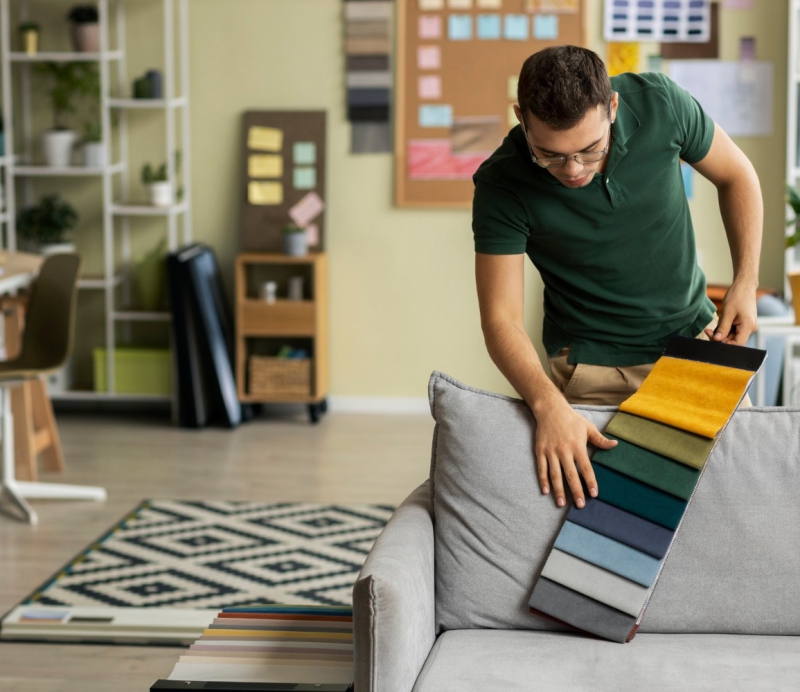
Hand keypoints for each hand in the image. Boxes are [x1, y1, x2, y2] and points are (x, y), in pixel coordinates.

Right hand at [533, 394, 616, 508]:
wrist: (550, 409)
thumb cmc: (571, 419)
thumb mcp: (588, 427)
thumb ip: (600, 439)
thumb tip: (615, 445)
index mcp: (577, 446)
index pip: (586, 468)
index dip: (590, 482)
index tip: (594, 494)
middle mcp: (564, 450)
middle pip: (571, 474)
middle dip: (576, 491)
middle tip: (580, 505)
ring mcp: (551, 451)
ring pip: (555, 474)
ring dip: (558, 490)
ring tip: (561, 503)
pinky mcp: (540, 451)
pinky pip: (542, 468)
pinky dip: (543, 480)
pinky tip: (545, 491)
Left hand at [704, 280, 757, 345]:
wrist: (744, 285)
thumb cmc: (737, 296)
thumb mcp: (727, 312)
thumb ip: (722, 328)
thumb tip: (717, 340)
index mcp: (748, 327)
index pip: (737, 344)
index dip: (724, 345)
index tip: (713, 338)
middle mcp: (750, 329)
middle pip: (734, 341)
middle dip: (720, 338)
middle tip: (708, 331)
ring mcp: (748, 326)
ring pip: (732, 336)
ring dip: (722, 333)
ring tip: (717, 322)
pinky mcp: (744, 324)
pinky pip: (733, 331)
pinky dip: (725, 329)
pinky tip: (721, 321)